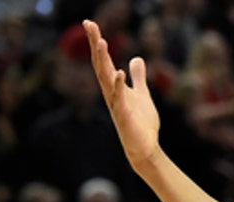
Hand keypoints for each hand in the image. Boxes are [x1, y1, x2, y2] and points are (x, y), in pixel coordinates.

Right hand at [84, 21, 160, 168]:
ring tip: (101, 41)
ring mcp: (115, 104)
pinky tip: (120, 72)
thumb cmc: (141, 122)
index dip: (97, 42)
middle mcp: (111, 93)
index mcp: (114, 86)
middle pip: (100, 64)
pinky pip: (119, 99)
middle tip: (89, 24)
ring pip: (106, 79)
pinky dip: (119, 86)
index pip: (103, 60)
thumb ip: (138, 77)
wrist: (145, 147)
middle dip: (95, 44)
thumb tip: (136, 59)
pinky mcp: (123, 116)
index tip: (90, 23)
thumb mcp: (142, 94)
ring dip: (103, 61)